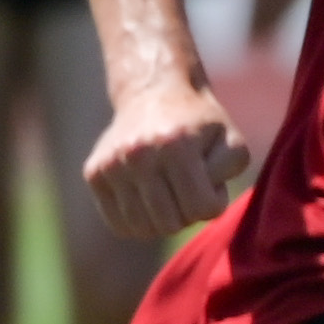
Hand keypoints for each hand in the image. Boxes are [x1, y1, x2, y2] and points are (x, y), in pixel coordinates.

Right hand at [84, 72, 252, 238]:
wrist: (152, 94)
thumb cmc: (198, 124)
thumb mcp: (231, 139)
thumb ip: (228, 171)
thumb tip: (199, 205)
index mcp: (176, 145)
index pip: (202, 208)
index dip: (214, 201)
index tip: (210, 182)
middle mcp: (138, 155)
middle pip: (170, 224)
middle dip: (187, 213)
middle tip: (188, 189)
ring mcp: (111, 165)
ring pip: (142, 229)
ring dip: (162, 220)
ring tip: (168, 195)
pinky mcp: (93, 174)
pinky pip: (119, 226)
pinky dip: (139, 222)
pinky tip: (148, 201)